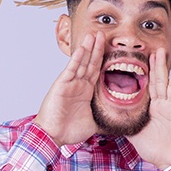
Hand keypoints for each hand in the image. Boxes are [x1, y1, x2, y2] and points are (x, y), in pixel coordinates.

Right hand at [34, 31, 104, 146]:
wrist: (53, 136)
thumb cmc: (69, 131)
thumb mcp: (93, 122)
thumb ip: (103, 116)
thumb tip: (117, 120)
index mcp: (86, 92)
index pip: (97, 71)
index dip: (103, 60)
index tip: (111, 49)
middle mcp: (78, 85)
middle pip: (90, 63)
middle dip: (97, 49)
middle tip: (102, 34)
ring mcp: (70, 84)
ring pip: (81, 63)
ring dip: (88, 48)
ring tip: (93, 35)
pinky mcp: (62, 85)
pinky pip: (71, 70)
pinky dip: (77, 59)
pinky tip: (82, 48)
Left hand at [126, 48, 170, 169]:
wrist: (168, 162)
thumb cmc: (154, 149)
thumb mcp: (133, 132)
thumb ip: (124, 121)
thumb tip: (109, 114)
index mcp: (152, 107)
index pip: (148, 85)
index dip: (147, 71)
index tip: (145, 56)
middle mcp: (163, 105)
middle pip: (161, 80)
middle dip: (160, 64)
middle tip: (159, 48)